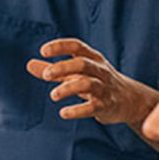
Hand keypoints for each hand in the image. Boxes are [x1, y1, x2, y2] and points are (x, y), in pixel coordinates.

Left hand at [26, 38, 158, 128]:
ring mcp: (104, 88)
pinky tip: (63, 113)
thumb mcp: (77, 73)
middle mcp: (99, 70)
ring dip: (68, 88)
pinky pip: (92, 106)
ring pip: (88, 84)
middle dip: (63, 68)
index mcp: (92, 58)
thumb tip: (29, 64)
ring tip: (53, 95)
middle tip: (46, 75)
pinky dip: (77, 110)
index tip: (43, 51)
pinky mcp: (106, 105)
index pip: (77, 46)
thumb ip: (54, 69)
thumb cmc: (98, 82)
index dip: (60, 46)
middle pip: (82, 63)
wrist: (130, 100)